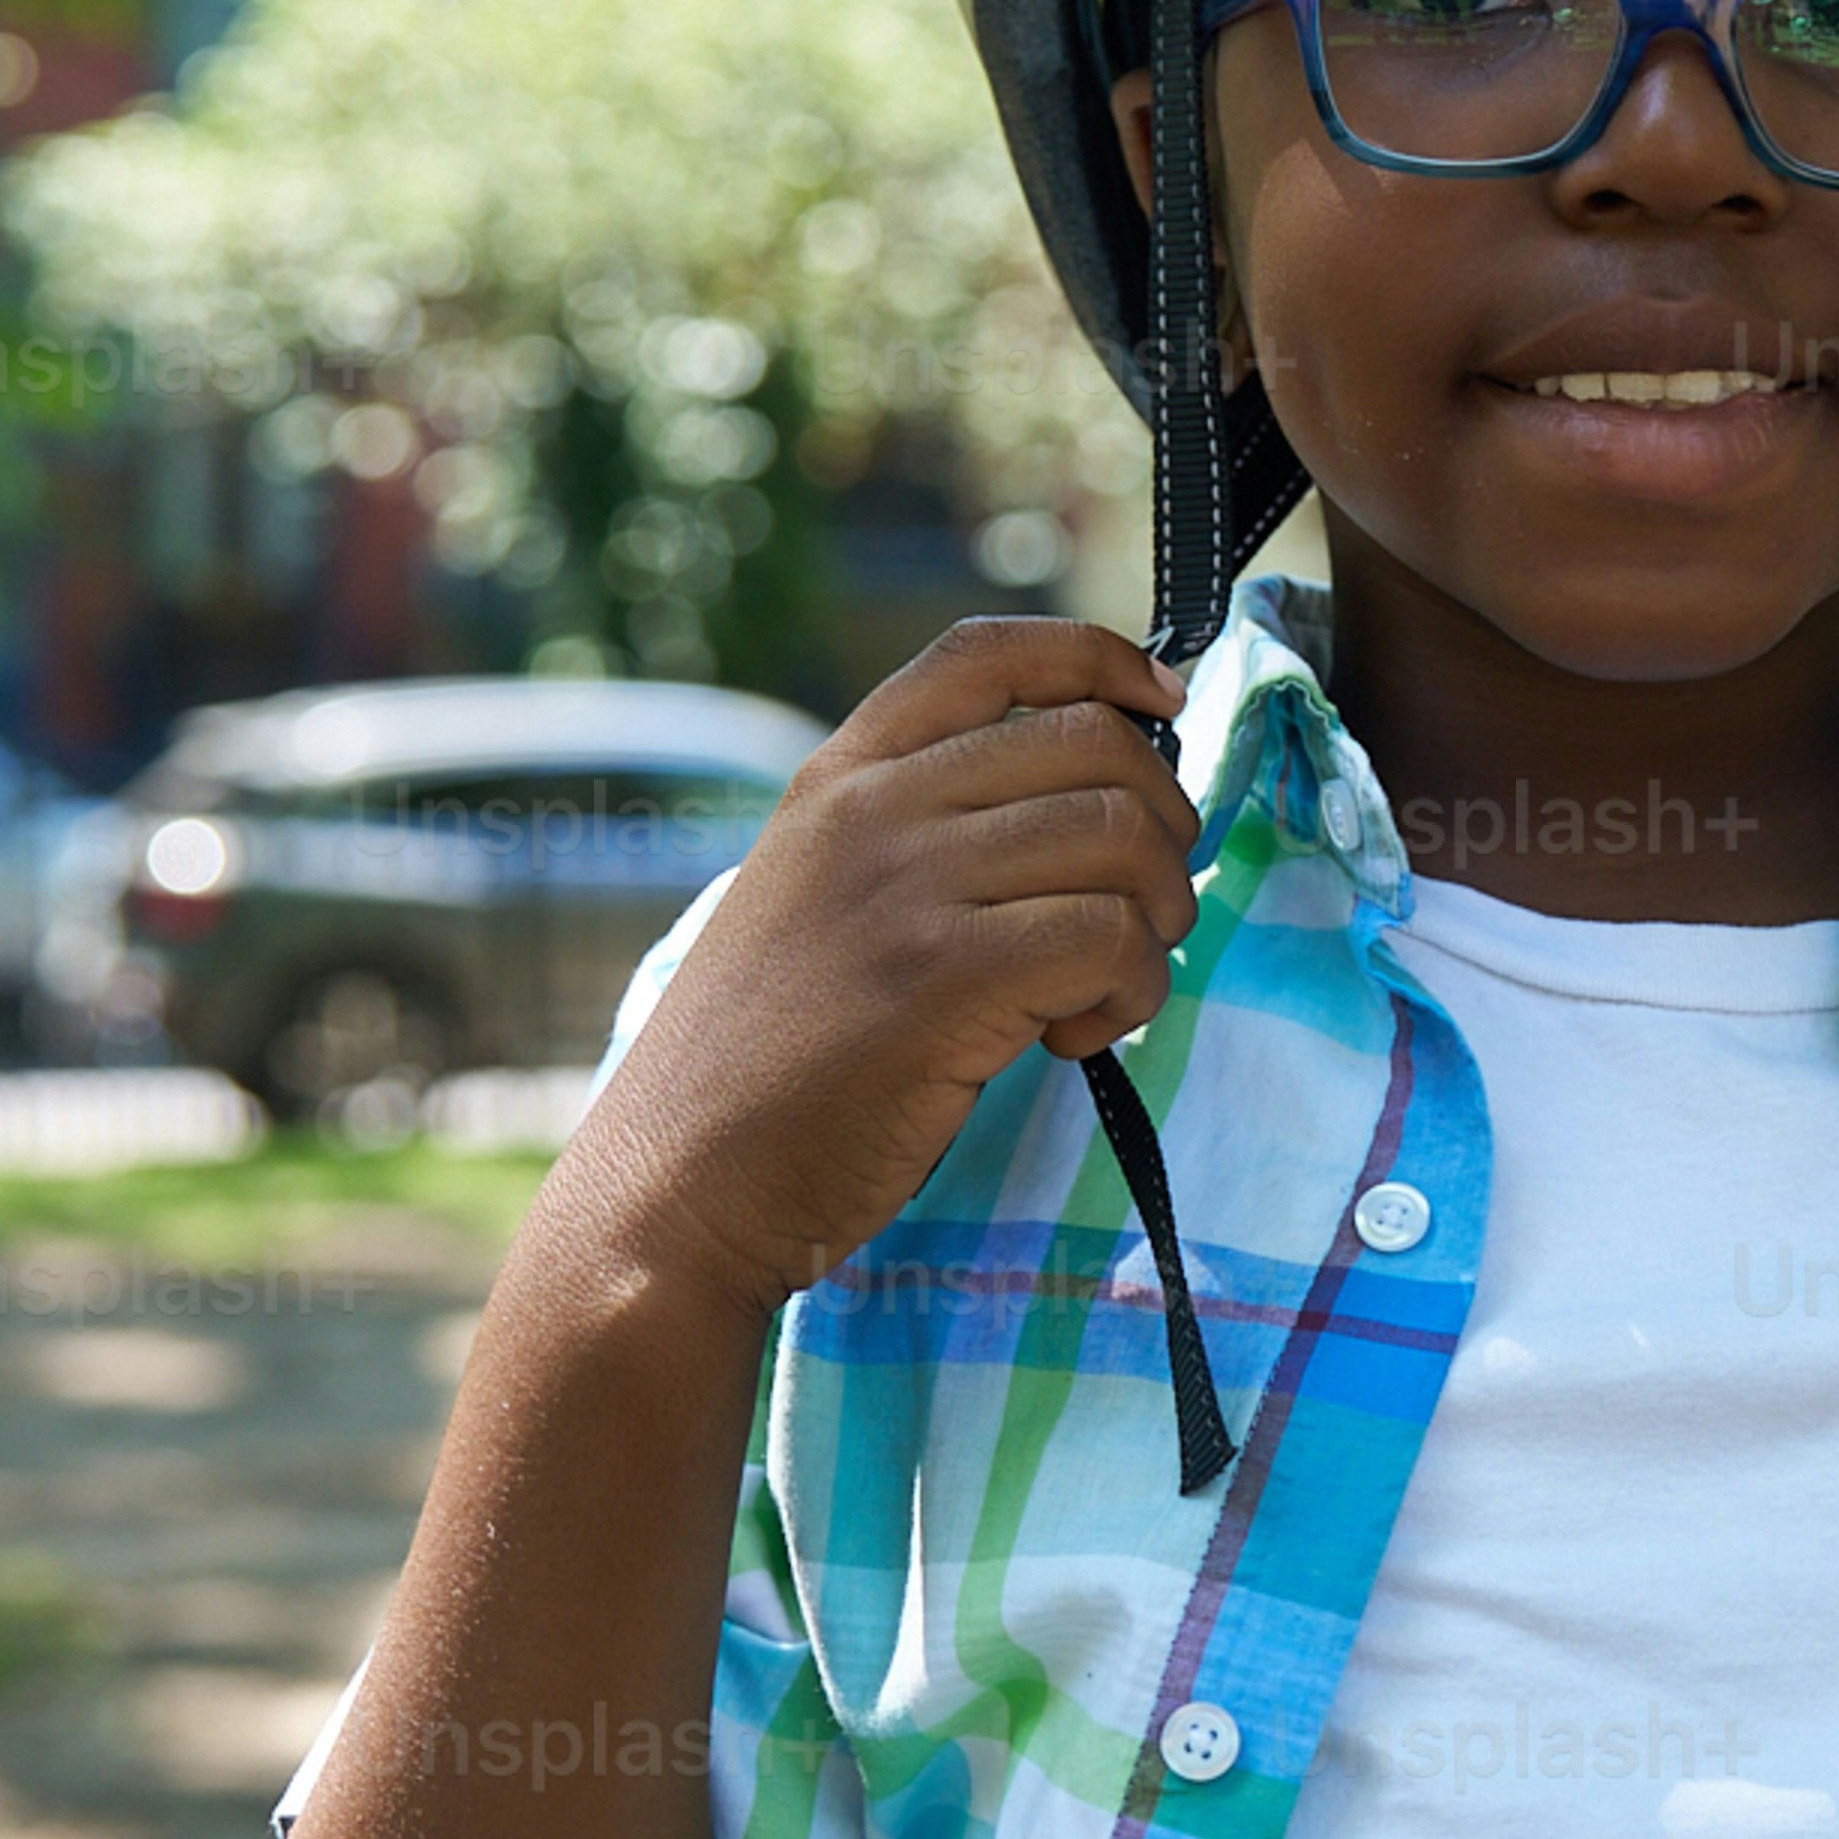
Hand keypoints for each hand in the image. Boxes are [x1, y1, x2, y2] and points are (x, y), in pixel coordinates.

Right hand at [568, 619, 1200, 1312]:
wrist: (674, 1185)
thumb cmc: (759, 1069)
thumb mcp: (812, 901)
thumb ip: (916, 840)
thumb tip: (1089, 812)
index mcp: (835, 777)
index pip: (987, 653)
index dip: (1101, 660)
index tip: (1162, 704)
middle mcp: (871, 807)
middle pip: (1094, 742)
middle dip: (1163, 824)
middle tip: (1139, 914)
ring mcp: (905, 883)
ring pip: (1121, 834)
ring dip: (1157, 917)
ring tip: (1102, 988)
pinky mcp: (944, 975)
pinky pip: (1111, 936)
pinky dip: (1130, 992)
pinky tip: (1069, 1039)